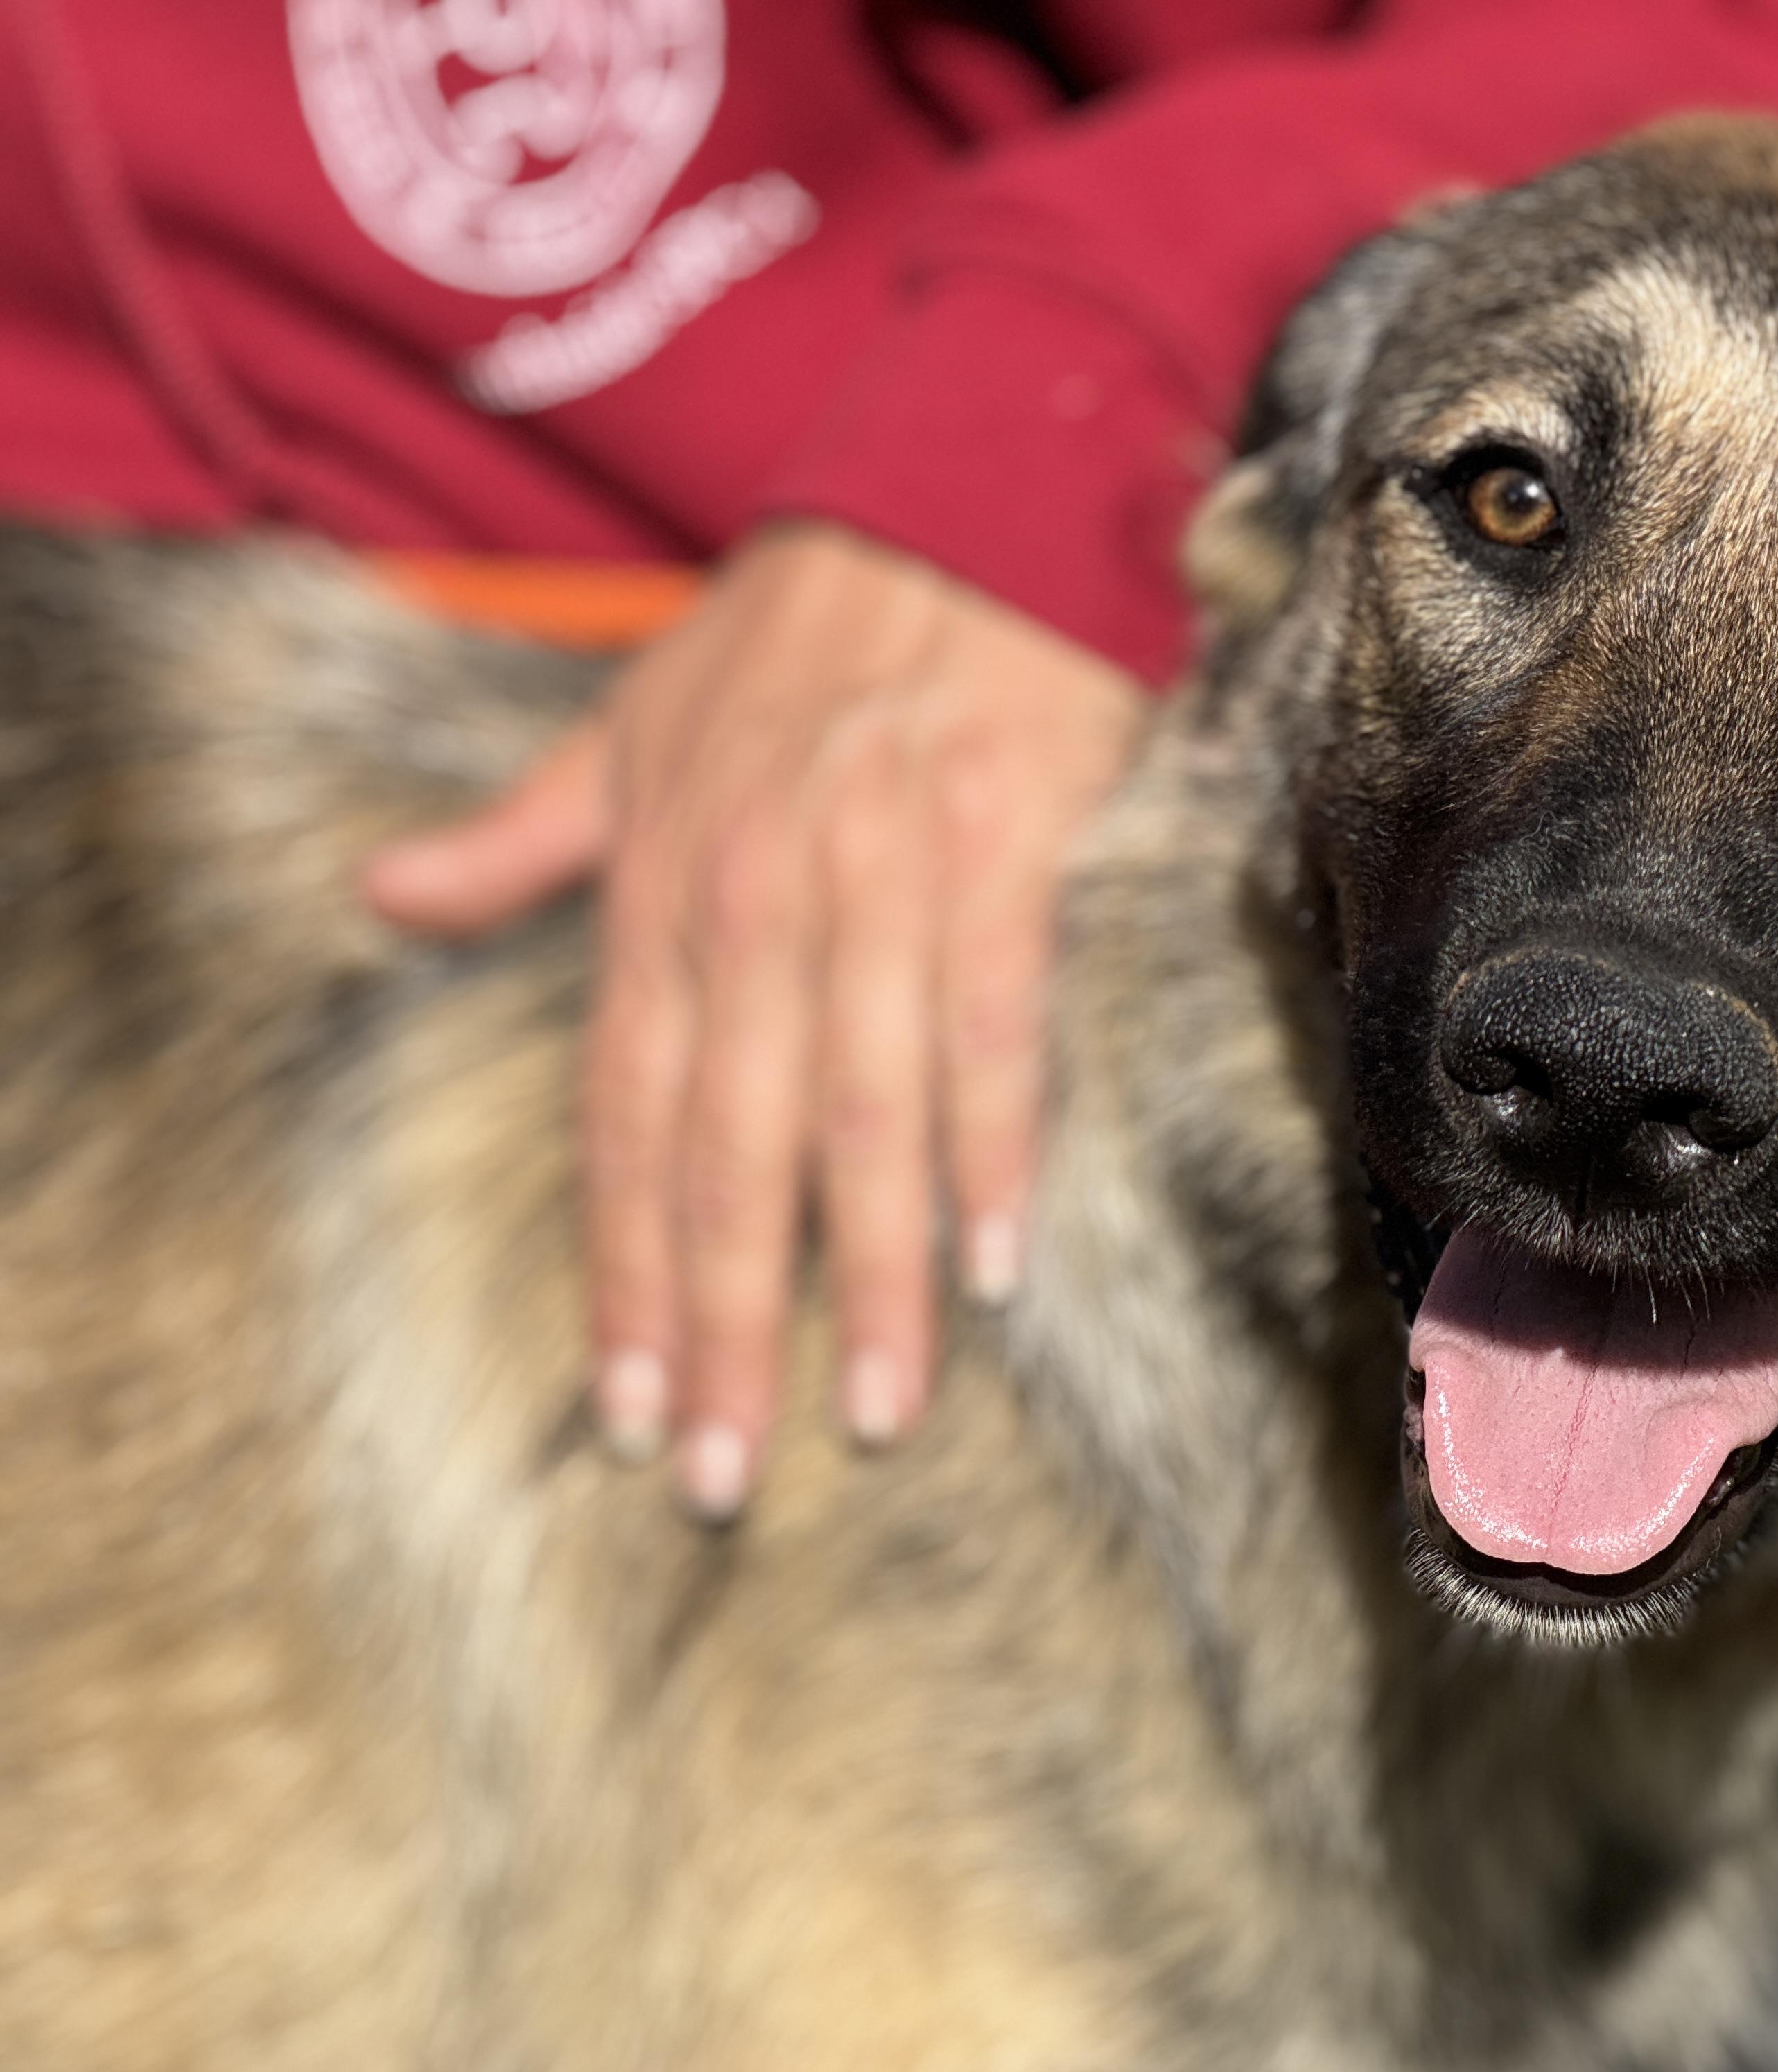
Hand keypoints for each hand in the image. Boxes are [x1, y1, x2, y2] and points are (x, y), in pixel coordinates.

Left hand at [364, 522, 1142, 1514]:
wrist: (961, 499)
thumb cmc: (801, 624)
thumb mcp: (632, 718)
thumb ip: (523, 834)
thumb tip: (383, 898)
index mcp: (663, 880)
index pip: (625, 1113)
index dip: (628, 1266)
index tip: (633, 1402)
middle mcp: (753, 893)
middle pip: (727, 1145)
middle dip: (726, 1318)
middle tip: (730, 1471)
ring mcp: (876, 873)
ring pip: (858, 1108)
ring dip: (866, 1269)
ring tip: (872, 1407)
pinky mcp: (998, 846)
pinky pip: (993, 1022)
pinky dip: (993, 1142)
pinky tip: (998, 1258)